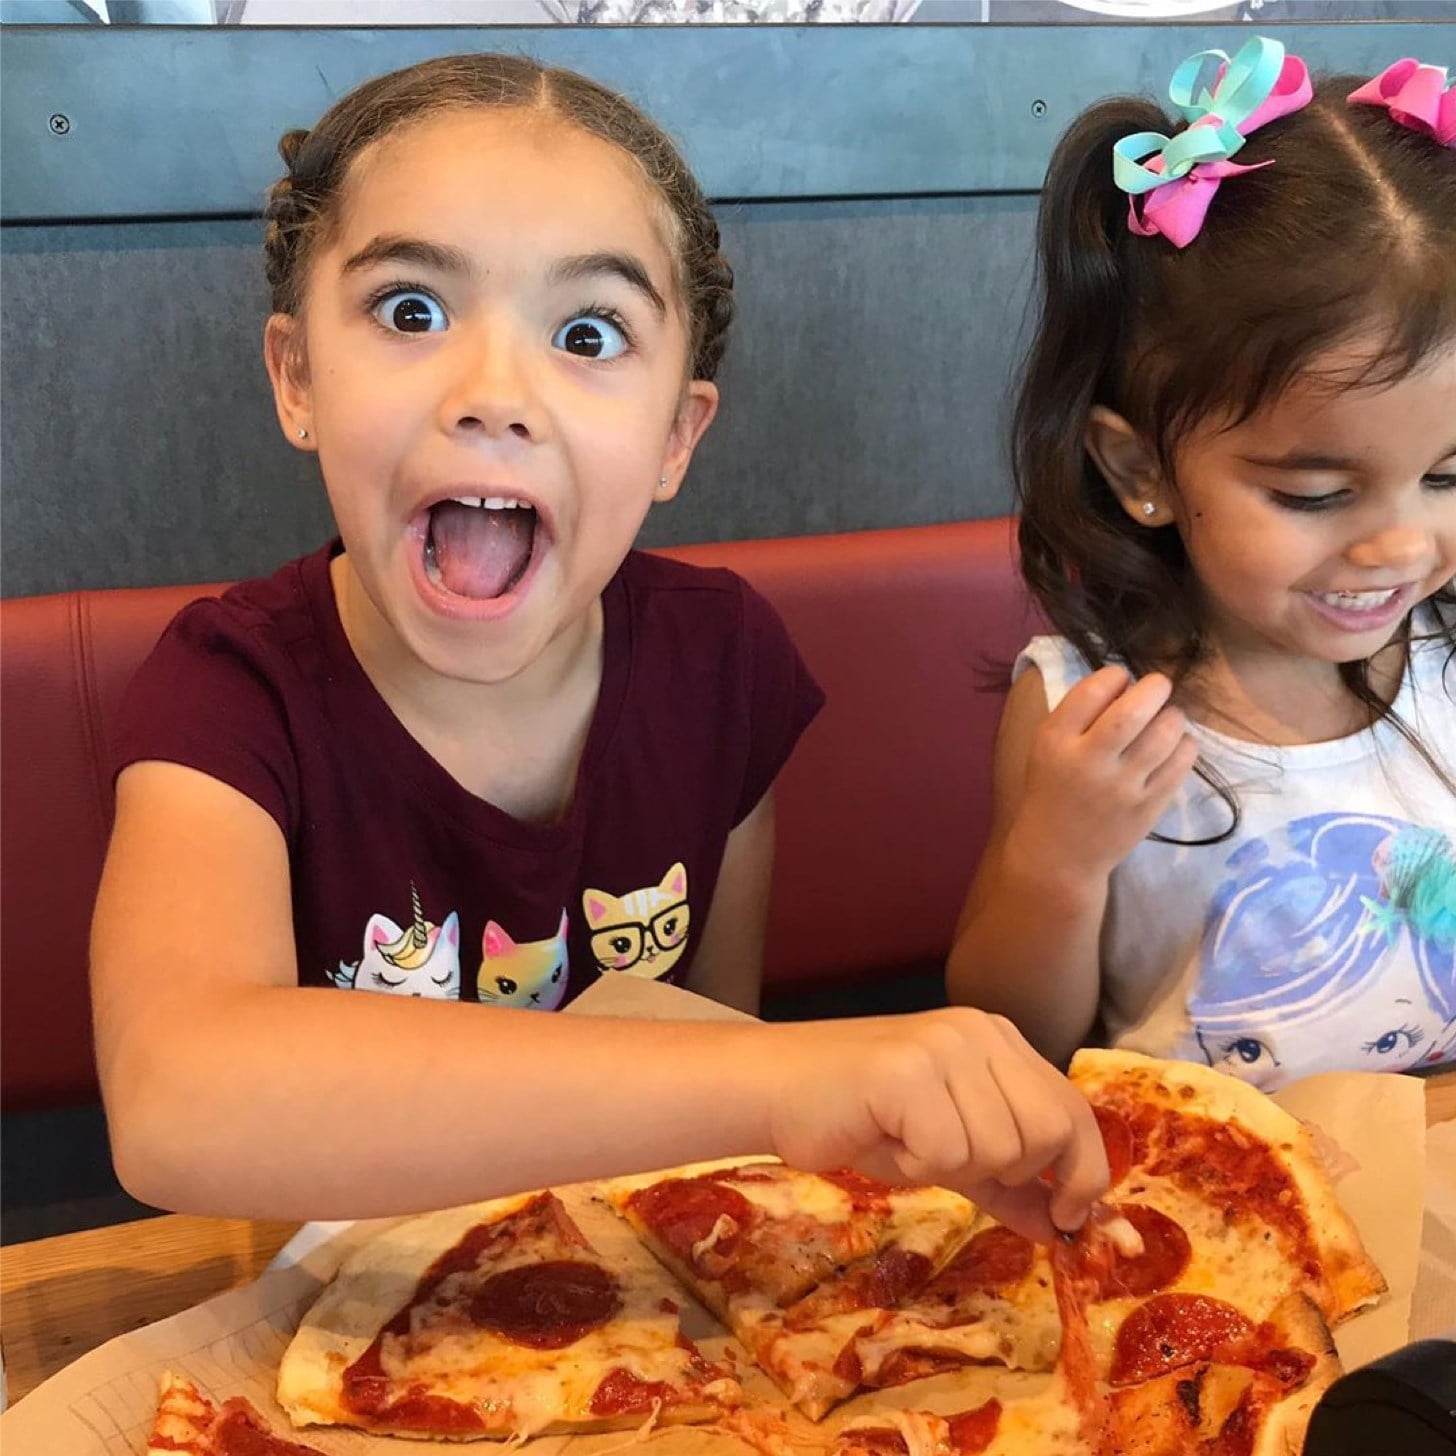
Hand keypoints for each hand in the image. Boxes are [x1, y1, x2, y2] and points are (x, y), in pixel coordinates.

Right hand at [766, 1008, 1108, 1241]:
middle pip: (1048, 1133)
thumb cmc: (863, 1118)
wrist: (778, 1088)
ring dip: (951, 1168)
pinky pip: (945, 1153)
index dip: (1084, 1172)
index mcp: (999, 1040)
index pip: (1074, 1110)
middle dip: (1010, 1172)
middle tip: (950, 1161)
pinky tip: (883, 1137)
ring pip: (999, 1149)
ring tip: (906, 1140)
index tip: (1069, 1216)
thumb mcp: (952, 1152)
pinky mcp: (906, 1071)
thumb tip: (1069, 1230)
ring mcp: (943, 1045)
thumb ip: (1012, 1184)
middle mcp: (980, 1031)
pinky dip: (915, 1165)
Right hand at [1009, 666, 1198, 882]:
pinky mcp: (1148, 807)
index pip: (1092, 691)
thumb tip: (1127, 682)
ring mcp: (1122, 788)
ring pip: (1165, 735)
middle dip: (1154, 687)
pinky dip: (1185, 745)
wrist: (1059, 856)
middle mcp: (1088, 762)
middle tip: (1159, 686)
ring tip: (1167, 717)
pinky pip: (1181, 763)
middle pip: (1133, 711)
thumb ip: (1077, 716)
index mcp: (1055, 742)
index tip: (1121, 679)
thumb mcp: (1046, 749)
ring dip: (1173, 716)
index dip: (1115, 675)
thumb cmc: (1052, 792)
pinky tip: (1175, 744)